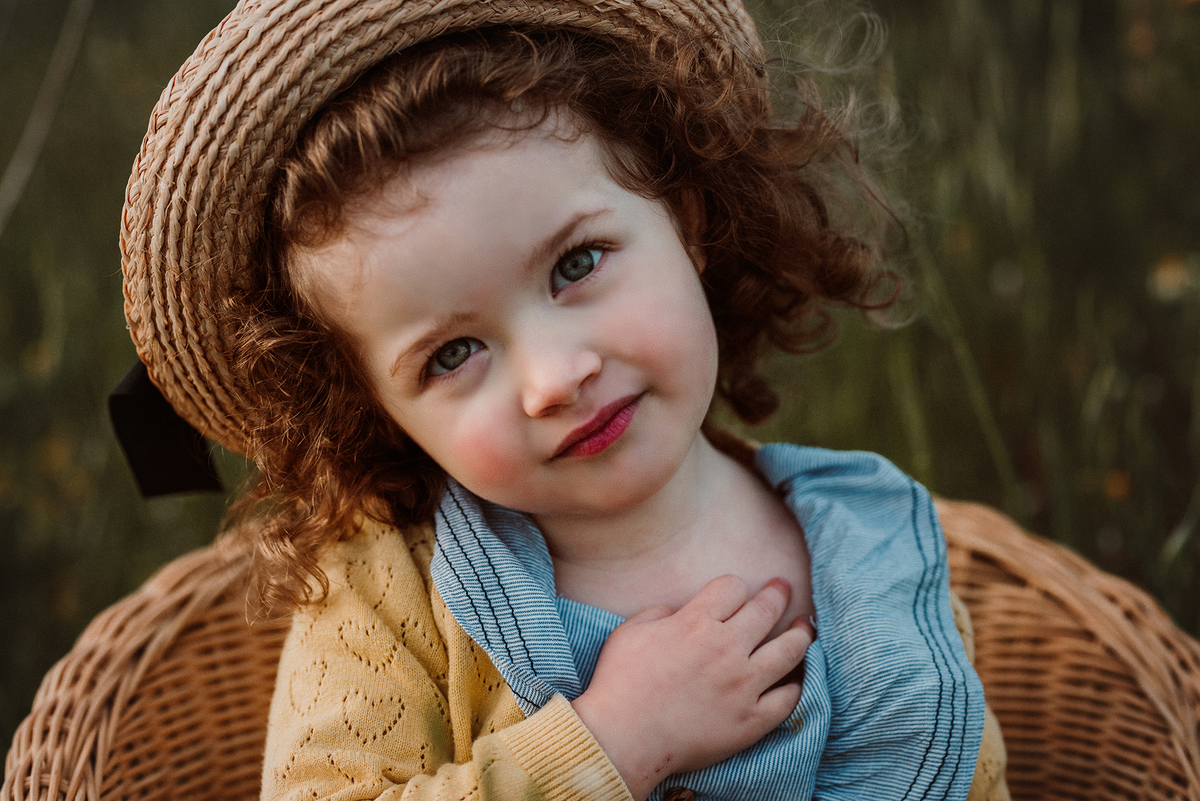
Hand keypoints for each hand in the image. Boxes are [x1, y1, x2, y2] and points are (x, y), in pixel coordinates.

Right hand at [571, 575, 812, 800]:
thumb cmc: (619, 683)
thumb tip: (680, 612)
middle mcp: (725, 649)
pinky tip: (796, 676)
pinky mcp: (751, 720)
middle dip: (778, 593)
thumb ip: (660, 612)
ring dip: (801, 633)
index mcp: (695, 623)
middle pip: (766, 610)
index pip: (733, 586)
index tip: (733, 594)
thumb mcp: (630, 631)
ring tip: (806, 626)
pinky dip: (796, 684)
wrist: (622, 739)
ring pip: (789, 650)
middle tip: (784, 588)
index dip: (733, 587)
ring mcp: (742, 685)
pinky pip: (787, 698)